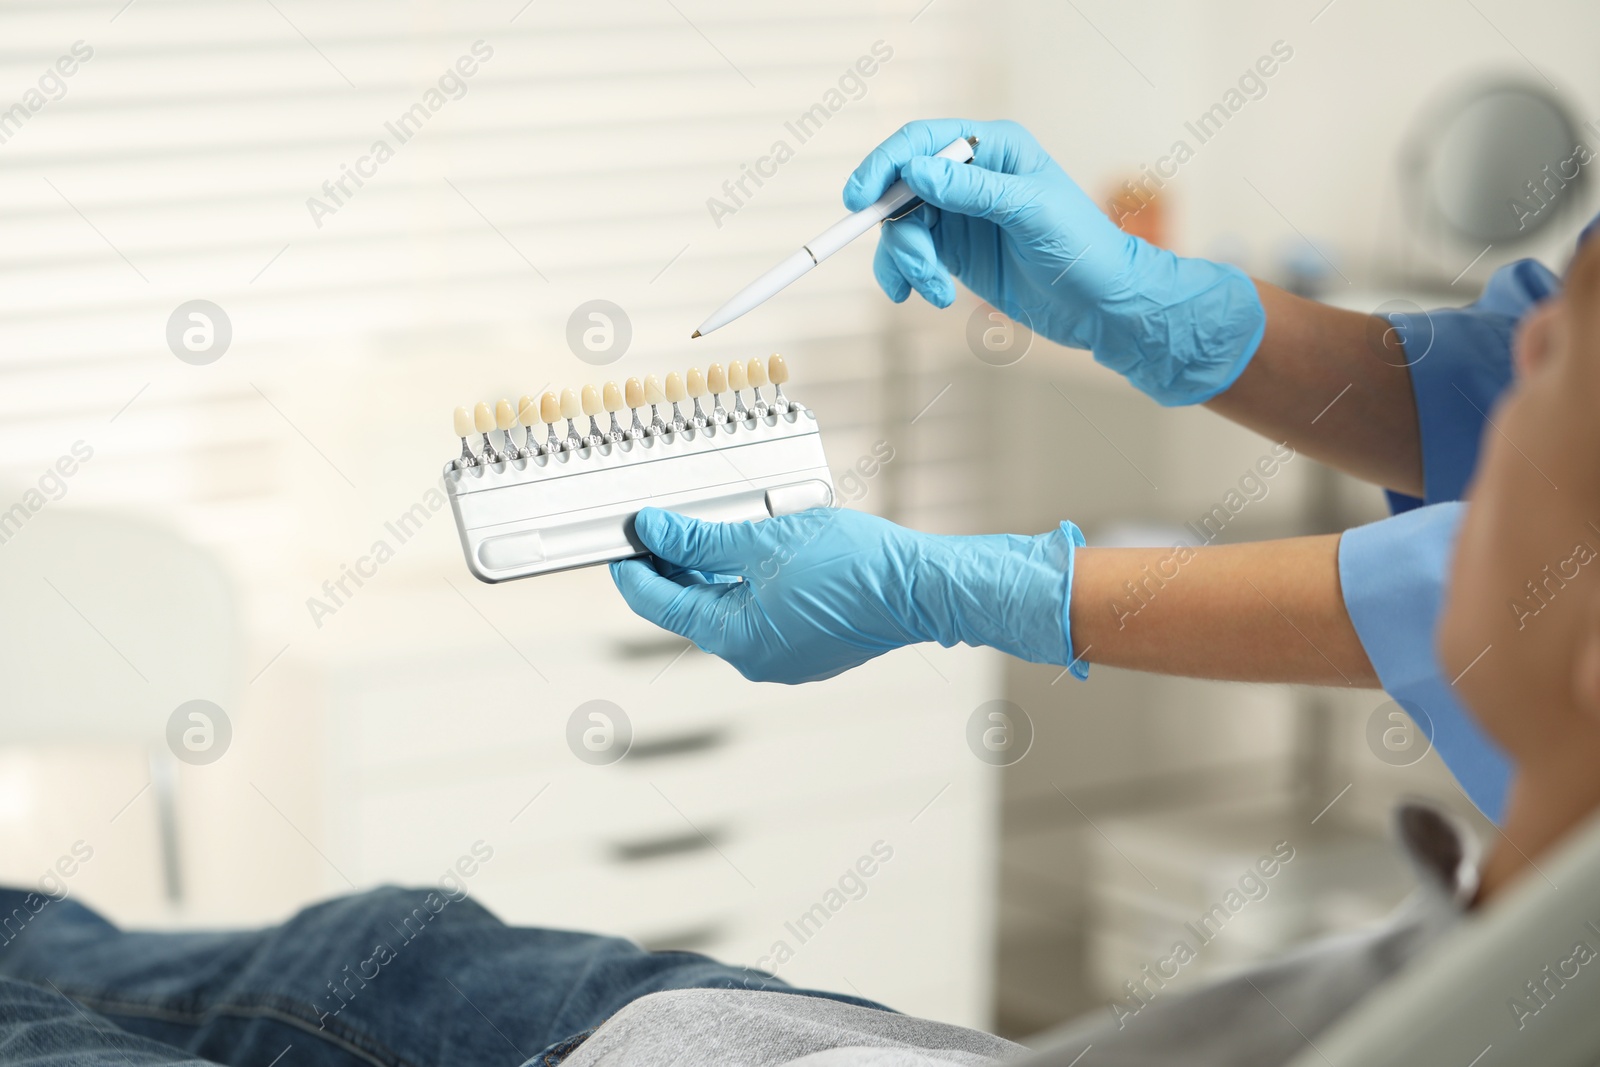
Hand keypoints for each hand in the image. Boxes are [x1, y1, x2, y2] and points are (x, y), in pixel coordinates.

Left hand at [610, 506, 1087, 684]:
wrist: (922, 589)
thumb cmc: (853, 565)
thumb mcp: (764, 539)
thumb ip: (701, 538)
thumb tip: (653, 531)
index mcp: (734, 637)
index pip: (660, 603)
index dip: (633, 569)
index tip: (620, 541)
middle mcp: (754, 658)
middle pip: (693, 609)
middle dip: (675, 567)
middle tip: (662, 526)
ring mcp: (784, 659)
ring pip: (729, 612)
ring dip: (713, 575)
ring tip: (711, 532)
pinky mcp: (809, 650)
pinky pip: (762, 617)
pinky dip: (748, 587)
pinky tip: (755, 555)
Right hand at [844, 118, 1265, 405]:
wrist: (1102, 304)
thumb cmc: (1082, 248)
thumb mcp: (1030, 211)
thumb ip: (973, 190)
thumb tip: (916, 171)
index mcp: (991, 147)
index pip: (920, 142)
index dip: (884, 165)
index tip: (859, 199)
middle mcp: (970, 175)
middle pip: (901, 190)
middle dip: (898, 232)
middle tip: (916, 270)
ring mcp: (959, 214)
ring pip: (901, 227)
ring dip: (907, 261)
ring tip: (934, 290)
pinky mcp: (955, 251)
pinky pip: (911, 256)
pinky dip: (908, 276)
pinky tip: (928, 295)